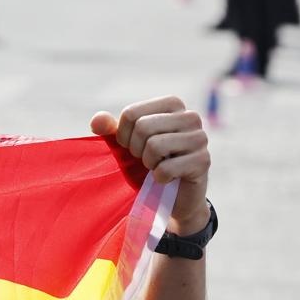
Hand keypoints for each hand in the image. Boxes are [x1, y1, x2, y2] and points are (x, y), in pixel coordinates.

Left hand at [91, 96, 209, 233]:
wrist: (172, 194)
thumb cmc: (148, 163)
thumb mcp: (127, 144)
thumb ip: (110, 130)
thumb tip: (96, 120)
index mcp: (172, 105)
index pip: (131, 113)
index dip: (122, 136)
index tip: (131, 147)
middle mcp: (190, 116)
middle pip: (143, 127)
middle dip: (135, 150)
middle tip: (145, 160)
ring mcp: (200, 137)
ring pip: (155, 145)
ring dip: (148, 163)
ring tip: (156, 166)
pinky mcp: (203, 160)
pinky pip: (166, 168)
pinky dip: (159, 178)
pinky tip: (167, 178)